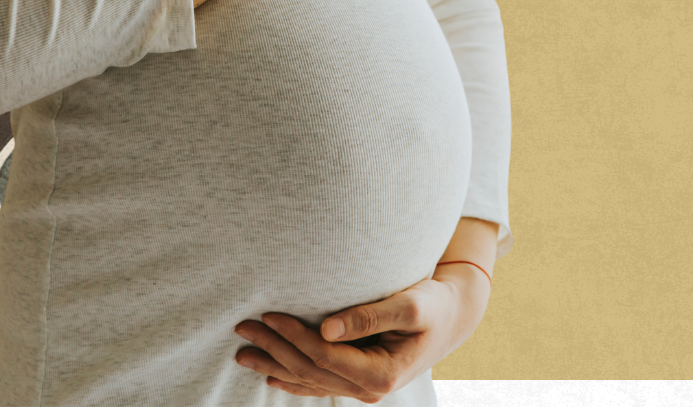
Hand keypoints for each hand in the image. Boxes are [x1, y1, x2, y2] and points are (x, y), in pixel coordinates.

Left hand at [231, 266, 490, 402]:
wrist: (451, 317)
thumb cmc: (433, 303)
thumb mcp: (409, 305)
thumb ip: (369, 316)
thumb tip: (326, 328)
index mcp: (382, 372)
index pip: (324, 356)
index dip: (293, 337)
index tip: (268, 316)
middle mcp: (370, 387)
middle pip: (311, 371)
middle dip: (274, 351)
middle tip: (241, 329)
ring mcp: (363, 388)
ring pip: (310, 380)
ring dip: (274, 365)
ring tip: (241, 353)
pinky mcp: (358, 380)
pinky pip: (319, 383)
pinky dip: (292, 379)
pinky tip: (270, 376)